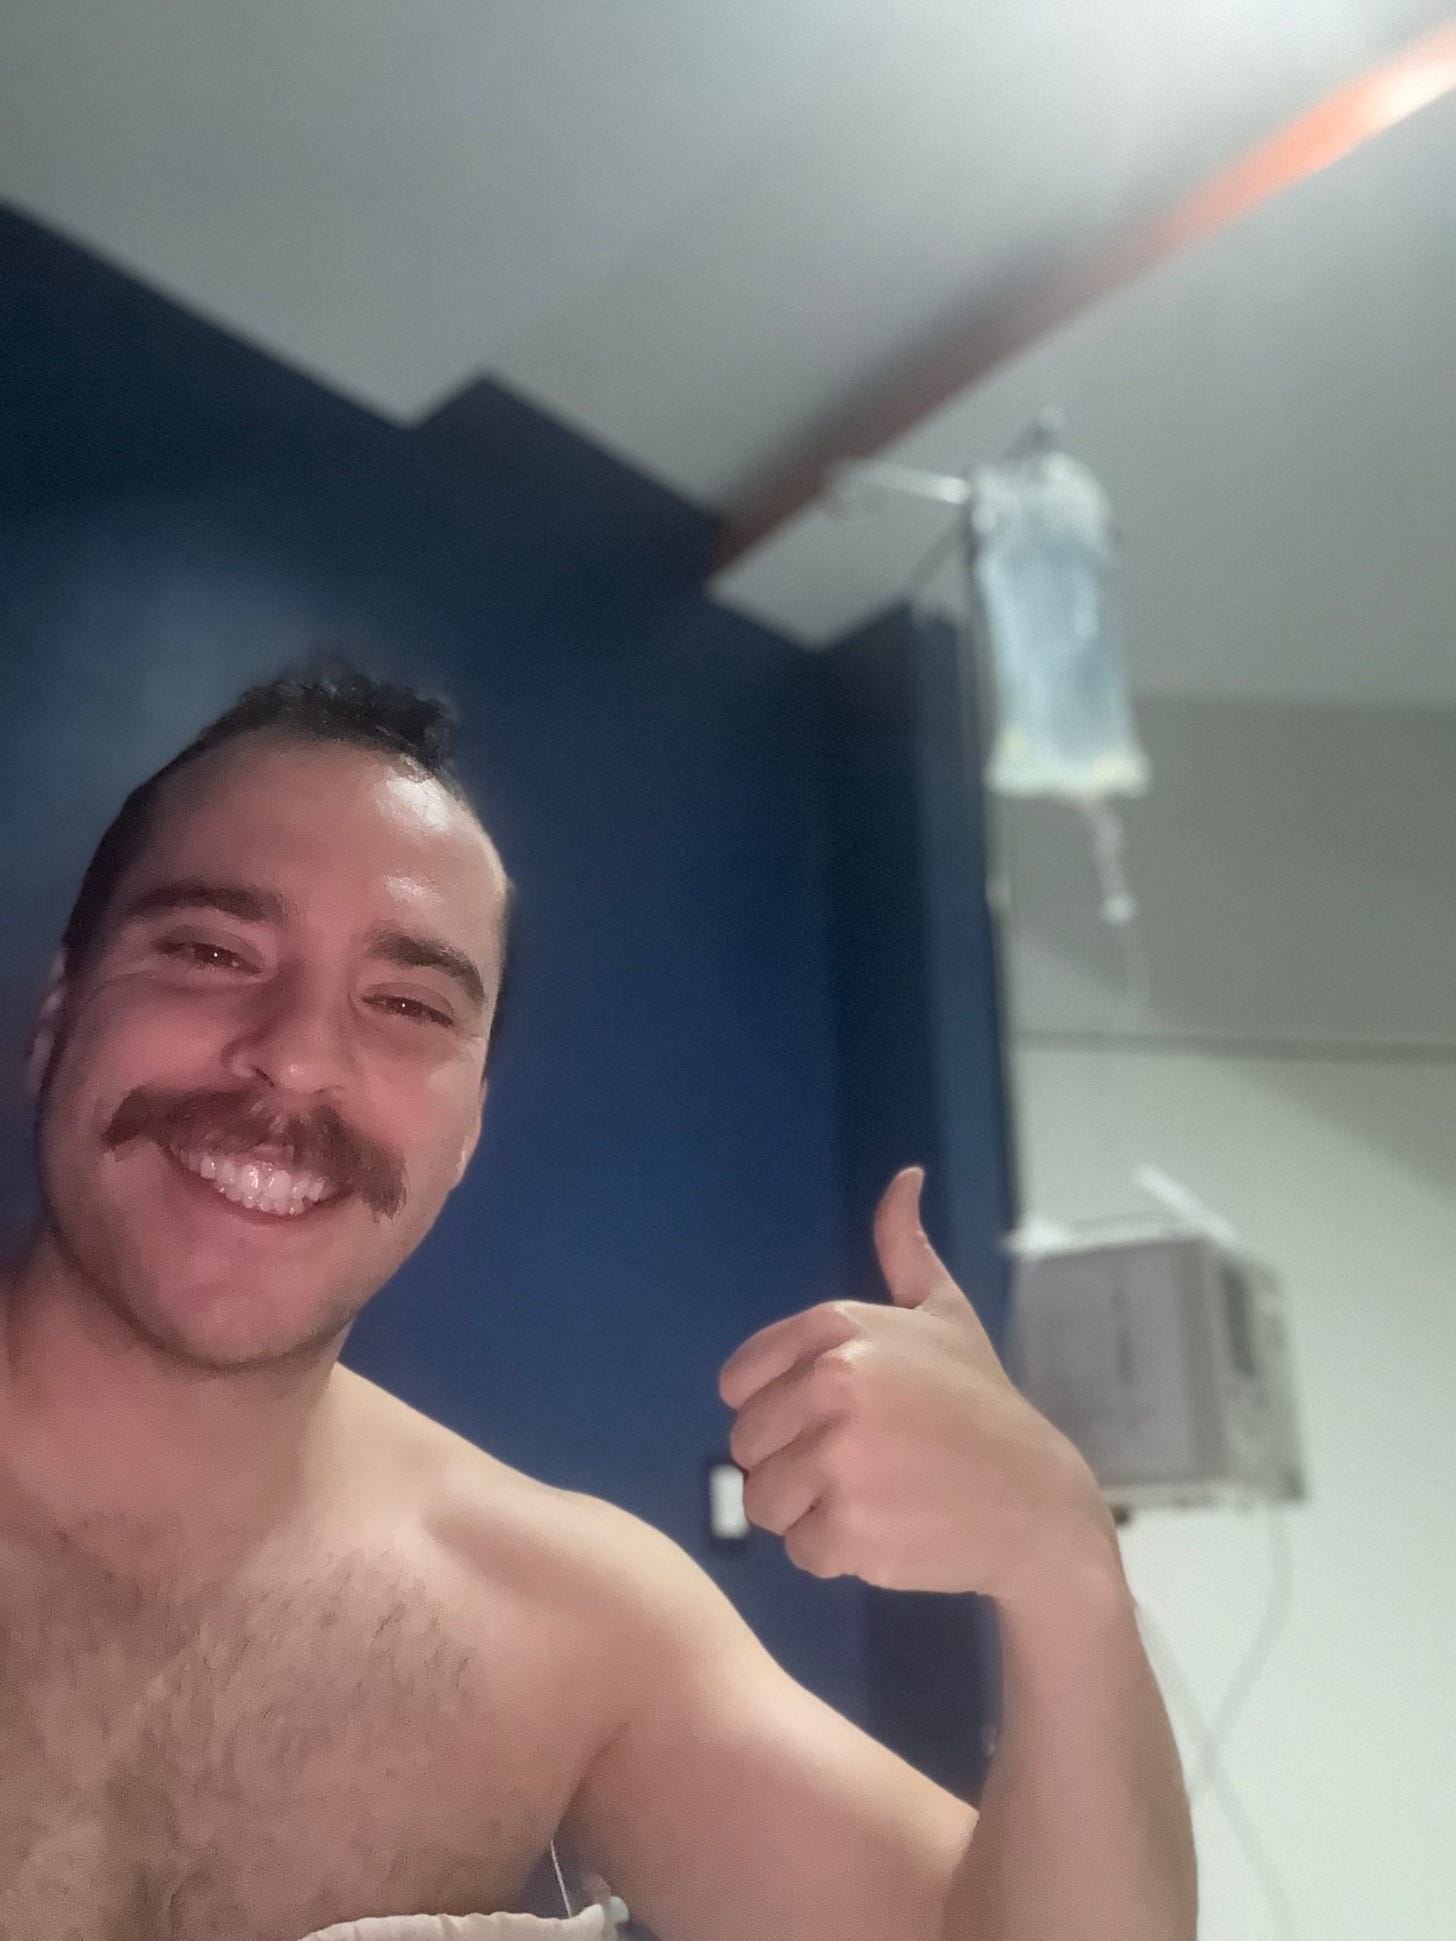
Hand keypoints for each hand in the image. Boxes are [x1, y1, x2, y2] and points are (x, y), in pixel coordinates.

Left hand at [718, 1168, 1115, 1607]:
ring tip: (876, 1497)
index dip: (777, 1412)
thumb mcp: (944, 1316)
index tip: (831, 1421)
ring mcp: (841, 1455)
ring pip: (764, 1502)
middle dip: (792, 1467)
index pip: (739, 1384)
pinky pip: (800, 1551)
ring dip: (809, 1513)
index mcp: (838, 1328)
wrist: (1039, 1504)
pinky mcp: (849, 1525)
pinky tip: (891, 1531)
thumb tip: (905, 1176)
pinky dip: (837, 1555)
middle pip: (746, 1447)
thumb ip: (905, 1249)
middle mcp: (834, 1383)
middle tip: (863, 1467)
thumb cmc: (981, 1409)